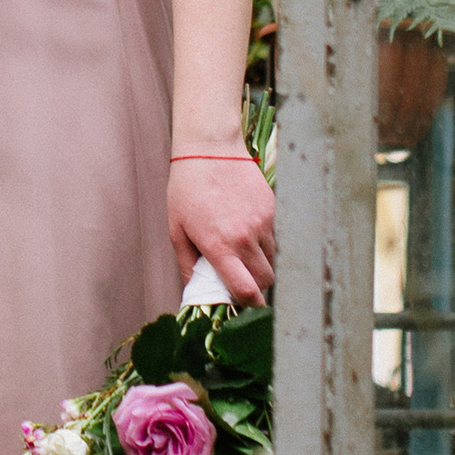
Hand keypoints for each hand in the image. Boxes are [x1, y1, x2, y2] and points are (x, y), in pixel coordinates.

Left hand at [166, 151, 274, 304]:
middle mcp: (245, 237)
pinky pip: (277, 238)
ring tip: (244, 255)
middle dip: (257, 287)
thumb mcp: (177, 228)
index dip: (249, 304)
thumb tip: (194, 292)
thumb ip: (187, 264)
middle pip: (266, 280)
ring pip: (274, 260)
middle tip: (243, 283)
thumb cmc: (187, 187)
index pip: (246, 289)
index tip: (245, 306)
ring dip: (262, 265)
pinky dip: (267, 244)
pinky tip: (250, 233)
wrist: (210, 148)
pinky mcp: (274, 209)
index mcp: (219, 245)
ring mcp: (263, 222)